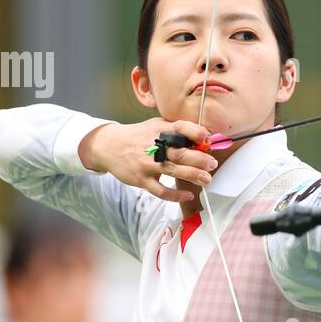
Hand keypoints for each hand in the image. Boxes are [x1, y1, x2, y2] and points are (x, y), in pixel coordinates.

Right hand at [79, 119, 218, 202]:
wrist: (108, 146)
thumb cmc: (138, 136)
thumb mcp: (156, 126)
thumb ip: (177, 131)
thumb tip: (204, 139)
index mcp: (160, 130)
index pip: (180, 127)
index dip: (196, 132)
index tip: (207, 139)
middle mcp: (153, 146)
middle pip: (180, 152)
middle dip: (199, 159)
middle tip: (212, 164)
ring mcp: (147, 164)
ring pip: (173, 171)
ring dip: (193, 175)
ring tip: (207, 179)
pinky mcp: (141, 179)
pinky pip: (160, 190)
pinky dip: (175, 195)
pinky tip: (187, 195)